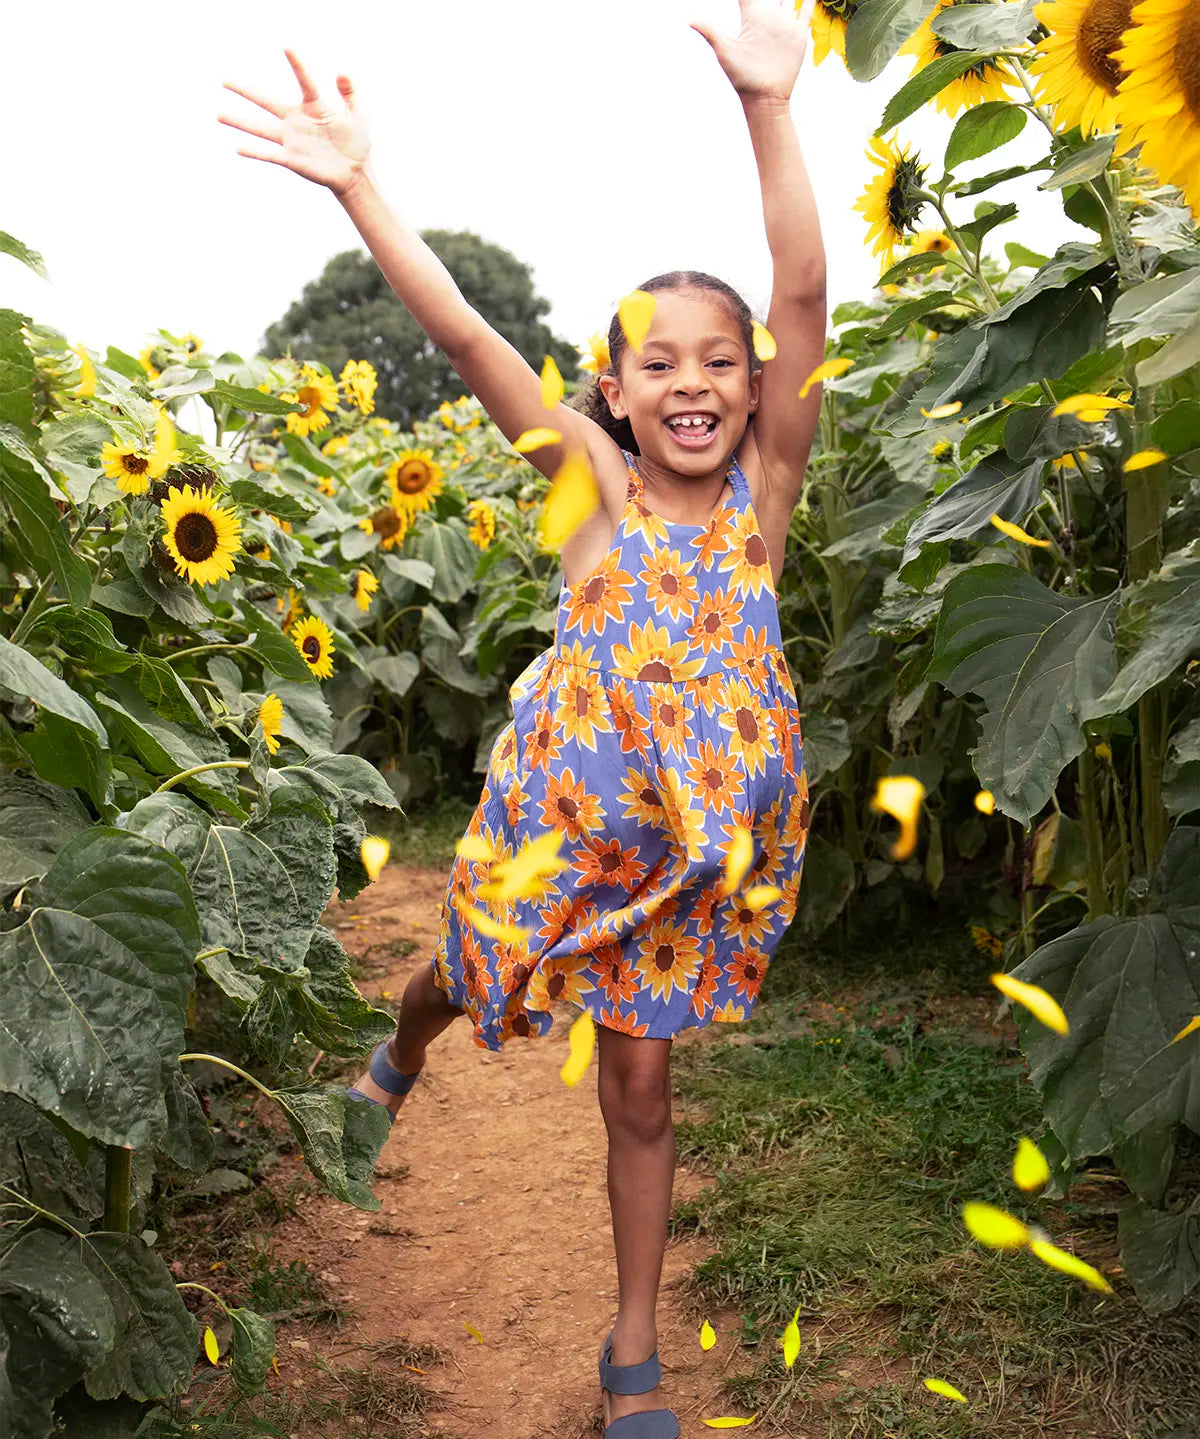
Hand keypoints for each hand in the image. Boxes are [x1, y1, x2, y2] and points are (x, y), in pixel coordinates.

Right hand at [218, 50, 372, 196]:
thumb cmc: (357, 143)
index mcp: (314, 106)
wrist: (354, 173)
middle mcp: (296, 120)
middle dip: (245, 91)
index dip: (297, 65)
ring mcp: (291, 140)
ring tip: (219, 115)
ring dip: (239, 122)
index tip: (287, 47)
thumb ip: (351, 94)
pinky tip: (238, 148)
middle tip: (224, 81)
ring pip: (260, 128)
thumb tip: (342, 73)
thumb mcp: (358, 115)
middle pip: (266, 102)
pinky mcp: (291, 159)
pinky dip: (254, 152)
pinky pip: (269, 154)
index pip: (304, 81)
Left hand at [691, 0, 817, 100]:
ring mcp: (784, 25)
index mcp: (751, 17)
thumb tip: (690, 21)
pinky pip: (806, 12)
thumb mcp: (725, 51)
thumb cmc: (741, 77)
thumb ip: (711, 32)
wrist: (764, 97)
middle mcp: (768, 18)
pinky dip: (809, 1)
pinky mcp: (798, 35)